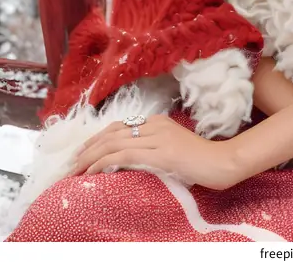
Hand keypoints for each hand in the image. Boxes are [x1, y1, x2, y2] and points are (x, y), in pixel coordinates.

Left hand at [72, 115, 238, 189]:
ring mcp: (158, 137)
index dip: (97, 138)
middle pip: (112, 133)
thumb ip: (154, 147)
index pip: (119, 126)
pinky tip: (93, 172)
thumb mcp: (173, 149)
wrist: (221, 162)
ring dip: (90, 157)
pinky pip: (124, 155)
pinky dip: (104, 162)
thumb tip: (131, 157)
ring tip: (75, 170)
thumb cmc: (201, 160)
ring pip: (114, 143)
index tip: (82, 152)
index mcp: (158, 121)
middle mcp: (155, 124)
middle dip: (88, 148)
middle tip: (71, 163)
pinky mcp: (160, 152)